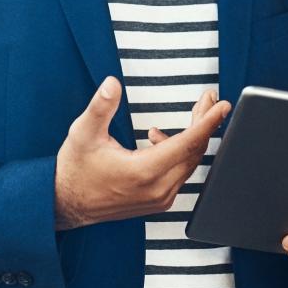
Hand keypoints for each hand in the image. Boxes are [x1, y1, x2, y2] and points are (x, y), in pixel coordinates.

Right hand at [53, 76, 229, 229]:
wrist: (65, 203)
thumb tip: (112, 84)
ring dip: (194, 136)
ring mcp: (160, 198)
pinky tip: (159, 138)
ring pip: (190, 162)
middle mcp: (157, 189)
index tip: (222, 105)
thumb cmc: (74, 169)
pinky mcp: (158, 201)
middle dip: (204, 122)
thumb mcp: (83, 133)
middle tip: (208, 98)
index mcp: (143, 172)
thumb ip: (100, 107)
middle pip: (194, 151)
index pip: (187, 144)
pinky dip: (179, 152)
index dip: (208, 122)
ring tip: (193, 111)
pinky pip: (180, 173)